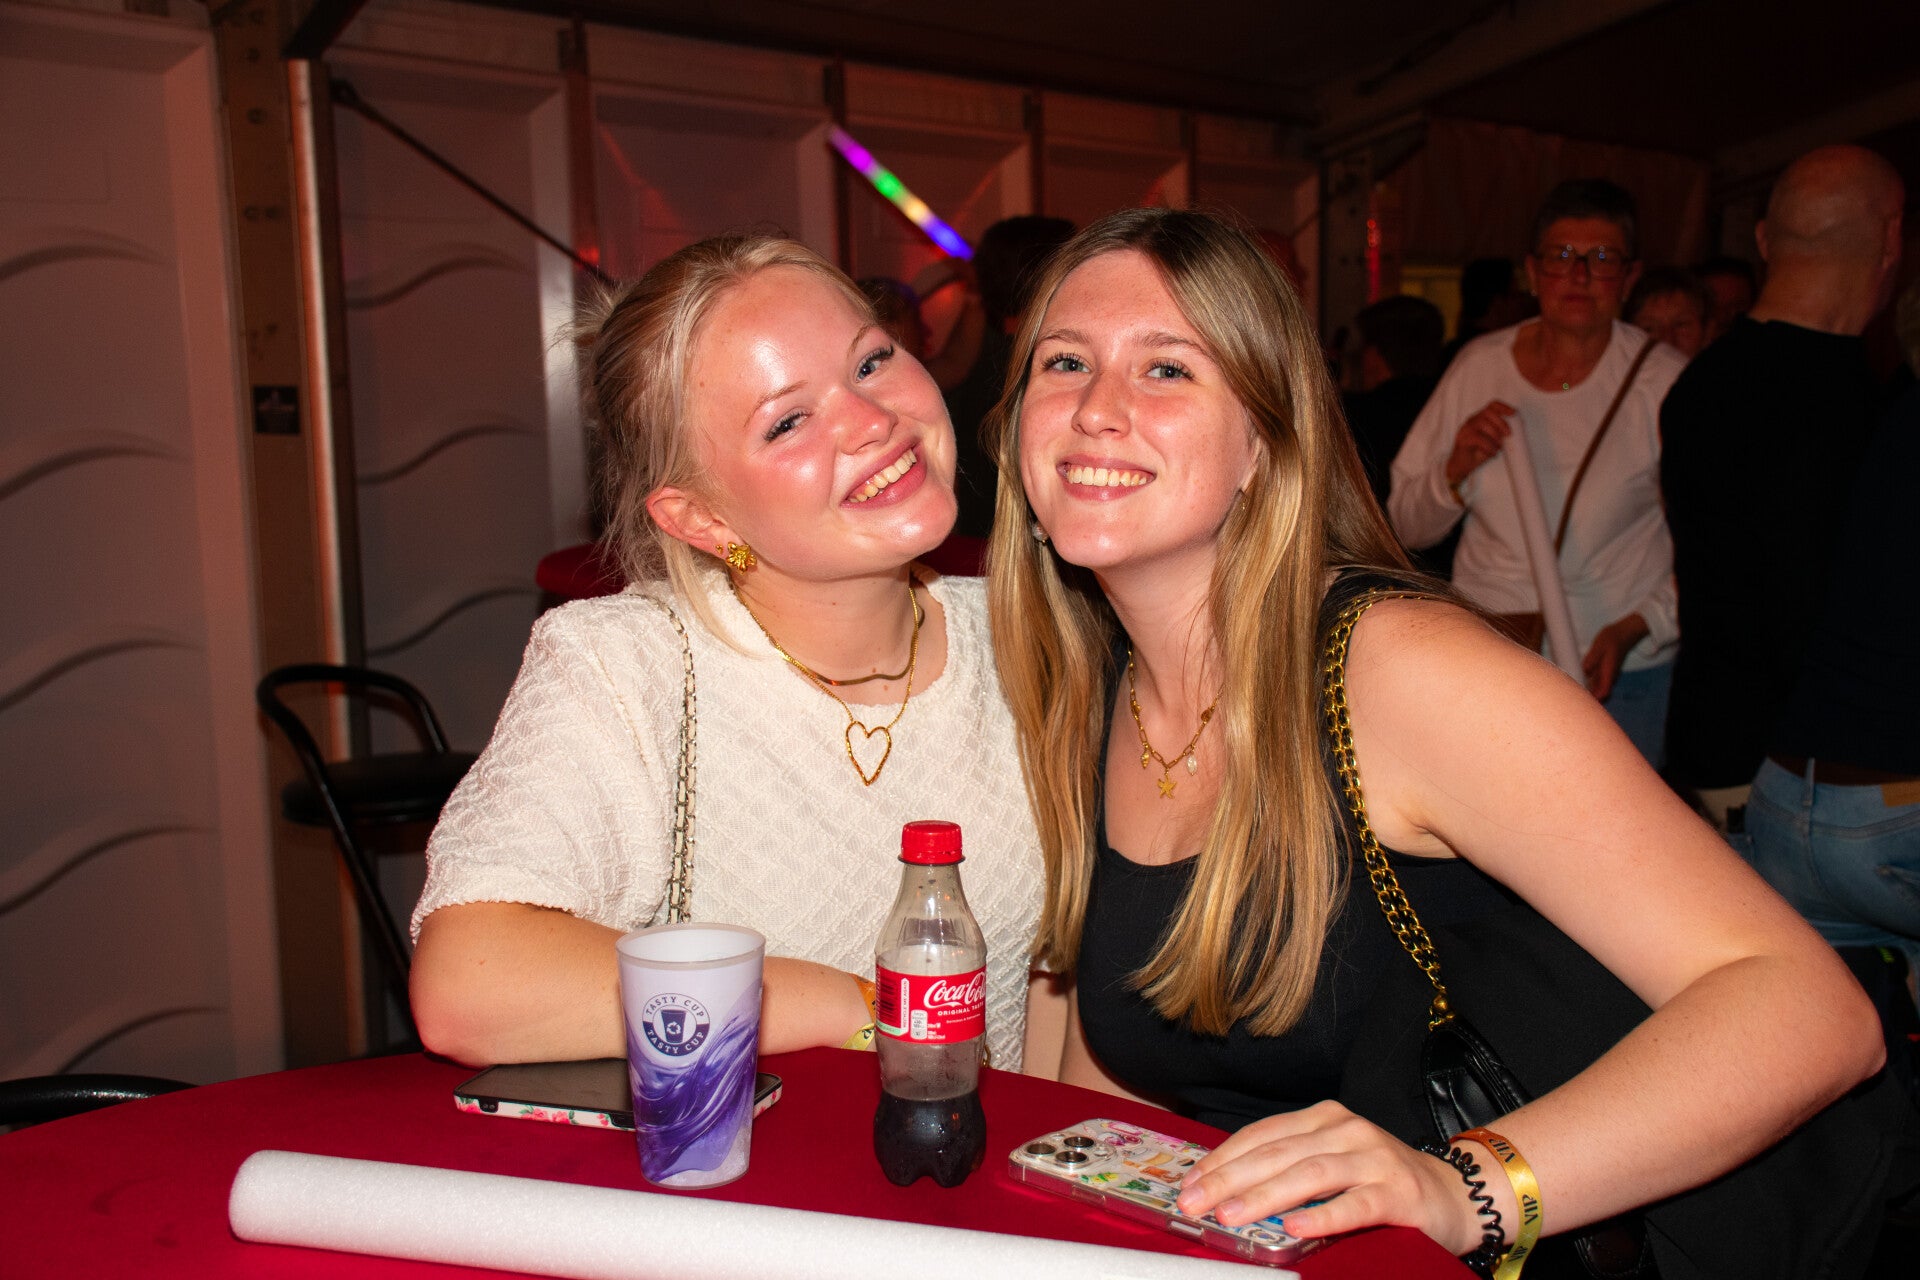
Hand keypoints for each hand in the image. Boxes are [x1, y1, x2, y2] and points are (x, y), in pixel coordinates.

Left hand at [1174, 1101, 1499, 1255]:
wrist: (1456, 1194)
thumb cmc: (1381, 1182)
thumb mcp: (1331, 1163)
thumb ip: (1288, 1167)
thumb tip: (1223, 1189)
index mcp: (1323, 1119)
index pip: (1261, 1135)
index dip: (1222, 1159)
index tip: (1189, 1183)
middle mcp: (1346, 1130)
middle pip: (1277, 1154)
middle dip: (1229, 1179)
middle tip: (1195, 1203)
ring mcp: (1374, 1158)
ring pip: (1310, 1175)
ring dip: (1265, 1196)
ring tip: (1232, 1215)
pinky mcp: (1398, 1192)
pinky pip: (1355, 1204)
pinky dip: (1323, 1217)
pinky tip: (1296, 1229)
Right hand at [1444, 401, 1517, 489]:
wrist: (1462, 466)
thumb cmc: (1477, 453)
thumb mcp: (1493, 441)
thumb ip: (1501, 433)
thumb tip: (1516, 430)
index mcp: (1480, 418)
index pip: (1492, 405)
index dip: (1504, 407)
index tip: (1514, 414)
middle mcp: (1472, 421)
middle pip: (1488, 413)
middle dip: (1501, 423)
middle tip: (1508, 435)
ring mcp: (1465, 429)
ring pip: (1482, 424)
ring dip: (1495, 436)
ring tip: (1498, 447)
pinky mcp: (1463, 439)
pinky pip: (1478, 438)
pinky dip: (1488, 446)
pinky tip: (1492, 453)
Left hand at [1581, 612, 1648, 699]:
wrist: (1622, 633)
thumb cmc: (1611, 639)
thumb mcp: (1599, 646)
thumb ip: (1592, 658)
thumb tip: (1586, 670)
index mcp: (1609, 672)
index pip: (1604, 691)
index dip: (1595, 699)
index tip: (1583, 701)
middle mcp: (1609, 676)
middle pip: (1600, 694)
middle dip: (1590, 699)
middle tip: (1574, 698)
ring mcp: (1607, 674)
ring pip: (1597, 689)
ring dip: (1588, 692)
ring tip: (1573, 691)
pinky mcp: (1604, 671)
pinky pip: (1596, 682)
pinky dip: (1588, 684)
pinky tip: (1577, 681)